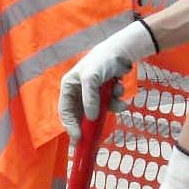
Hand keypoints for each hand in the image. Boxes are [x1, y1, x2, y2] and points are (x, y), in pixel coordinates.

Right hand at [58, 20, 155, 139]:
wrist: (122, 50)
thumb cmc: (102, 60)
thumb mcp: (91, 78)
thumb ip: (89, 98)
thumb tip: (90, 117)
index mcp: (69, 87)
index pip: (66, 111)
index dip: (70, 126)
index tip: (78, 138)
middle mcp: (79, 92)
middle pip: (82, 114)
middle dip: (92, 122)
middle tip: (95, 137)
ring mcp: (93, 94)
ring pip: (99, 111)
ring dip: (109, 106)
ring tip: (117, 96)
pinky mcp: (106, 94)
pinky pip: (110, 105)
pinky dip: (117, 99)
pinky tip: (119, 88)